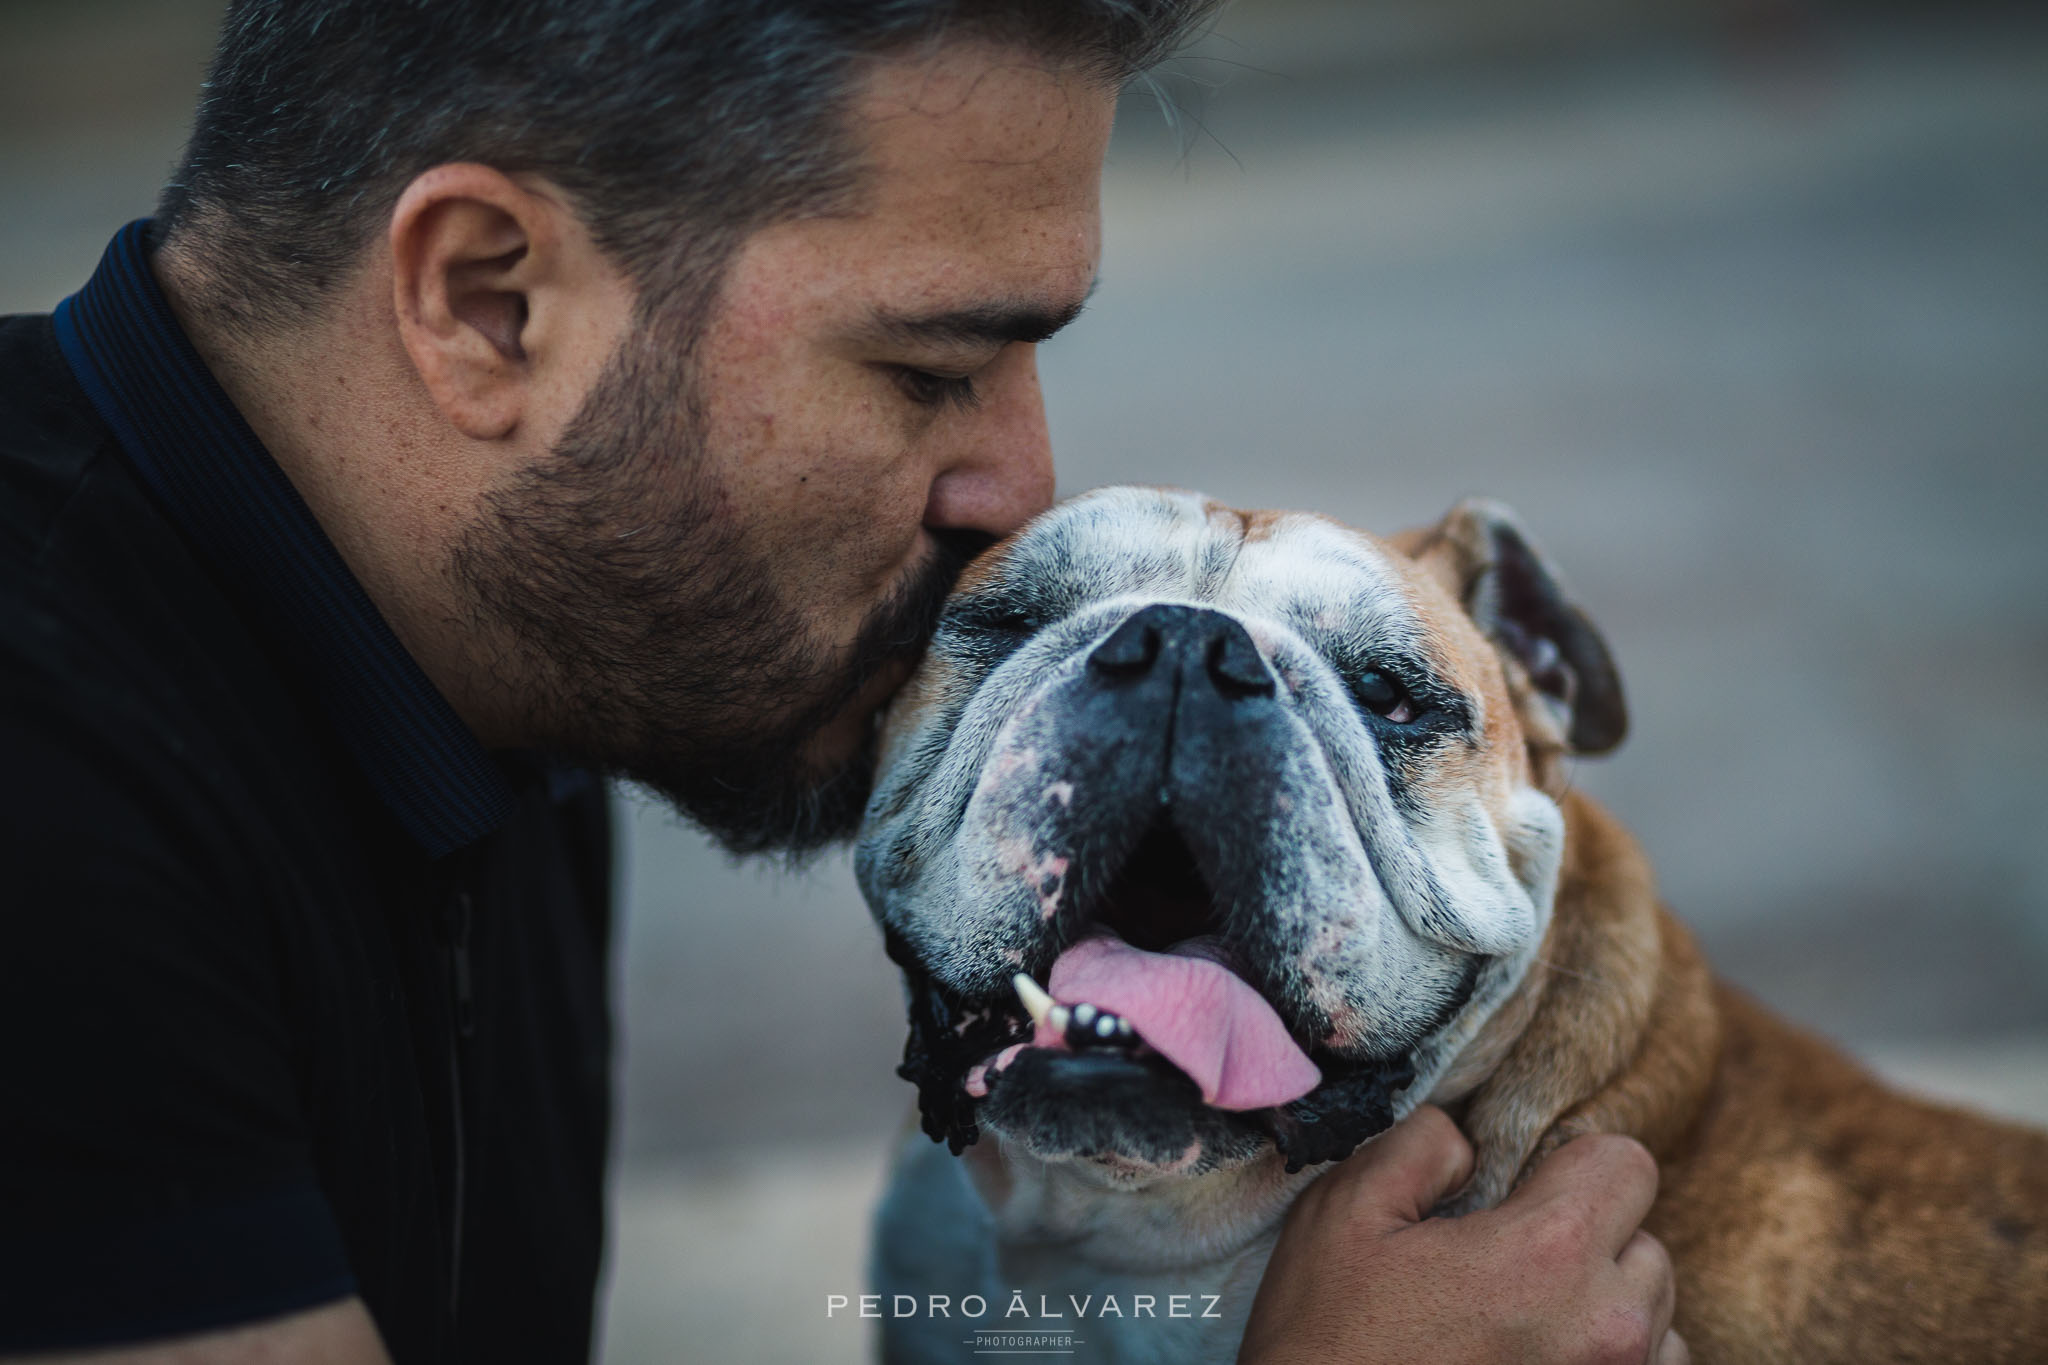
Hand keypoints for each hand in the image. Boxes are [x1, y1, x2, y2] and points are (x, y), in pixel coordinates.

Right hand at [1238, 1106, 1685, 1364]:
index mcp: (1548, 1254)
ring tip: (1526, 1326)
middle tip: (1508, 1268)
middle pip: (1648, 1246)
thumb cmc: (1327, 1342)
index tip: (1520, 1192)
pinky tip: (1540, 1363)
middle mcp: (1607, 1330)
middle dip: (1589, 1242)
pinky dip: (1608, 1364)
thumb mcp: (1345, 1214)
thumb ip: (1422, 1146)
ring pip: (1656, 1322)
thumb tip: (1470, 1142)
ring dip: (1606, 1312)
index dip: (1569, 1163)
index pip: (1628, 1165)